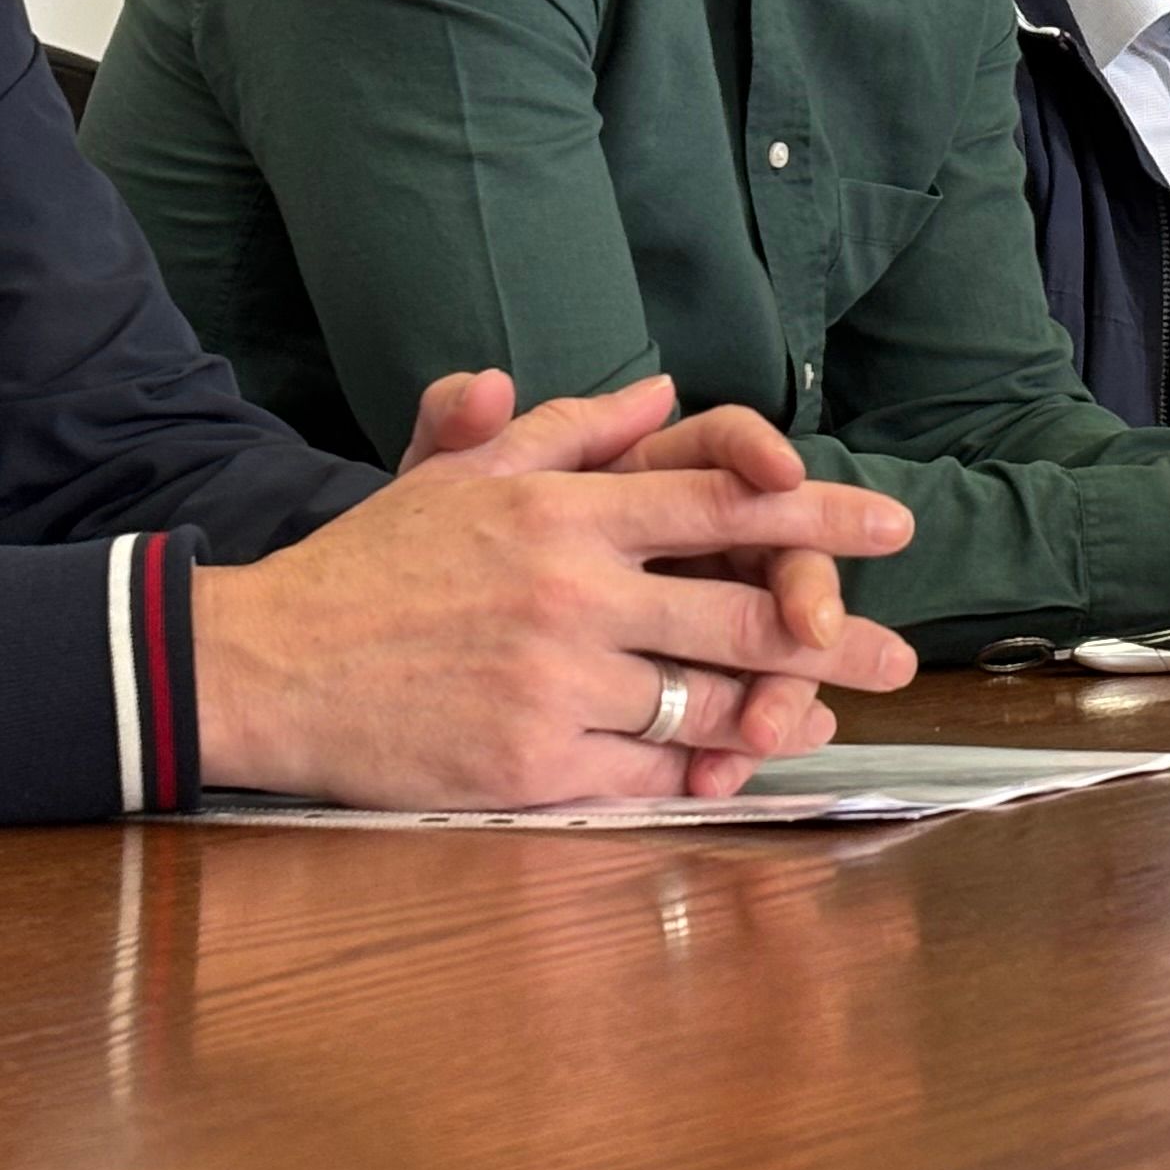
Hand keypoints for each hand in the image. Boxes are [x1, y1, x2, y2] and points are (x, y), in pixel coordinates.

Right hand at [197, 383, 916, 806]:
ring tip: (823, 712)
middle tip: (897, 650)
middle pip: (741, 612)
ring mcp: (553, 686)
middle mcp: (571, 594)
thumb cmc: (372, 566)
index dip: (820, 513)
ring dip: (773, 711)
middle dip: (834, 633)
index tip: (892, 524)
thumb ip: (570, 430)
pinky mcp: (530, 767)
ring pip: (702, 702)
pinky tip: (732, 769)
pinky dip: (695, 774)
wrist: (271, 664)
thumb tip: (659, 393)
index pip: (721, 502)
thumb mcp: (464, 474)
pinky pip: (644, 776)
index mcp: (563, 513)